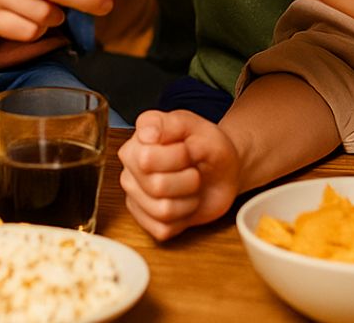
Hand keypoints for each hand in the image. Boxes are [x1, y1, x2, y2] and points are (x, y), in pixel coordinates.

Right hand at [118, 110, 240, 240]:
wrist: (222, 170)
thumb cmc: (208, 147)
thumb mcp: (197, 127)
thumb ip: (172, 124)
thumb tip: (145, 132)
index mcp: (138, 141)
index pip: (147, 159)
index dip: (179, 156)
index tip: (188, 149)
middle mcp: (130, 168)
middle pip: (156, 186)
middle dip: (187, 179)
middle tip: (193, 169)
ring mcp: (135, 195)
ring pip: (162, 210)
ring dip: (188, 199)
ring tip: (191, 186)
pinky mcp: (146, 220)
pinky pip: (163, 229)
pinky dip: (184, 218)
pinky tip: (185, 202)